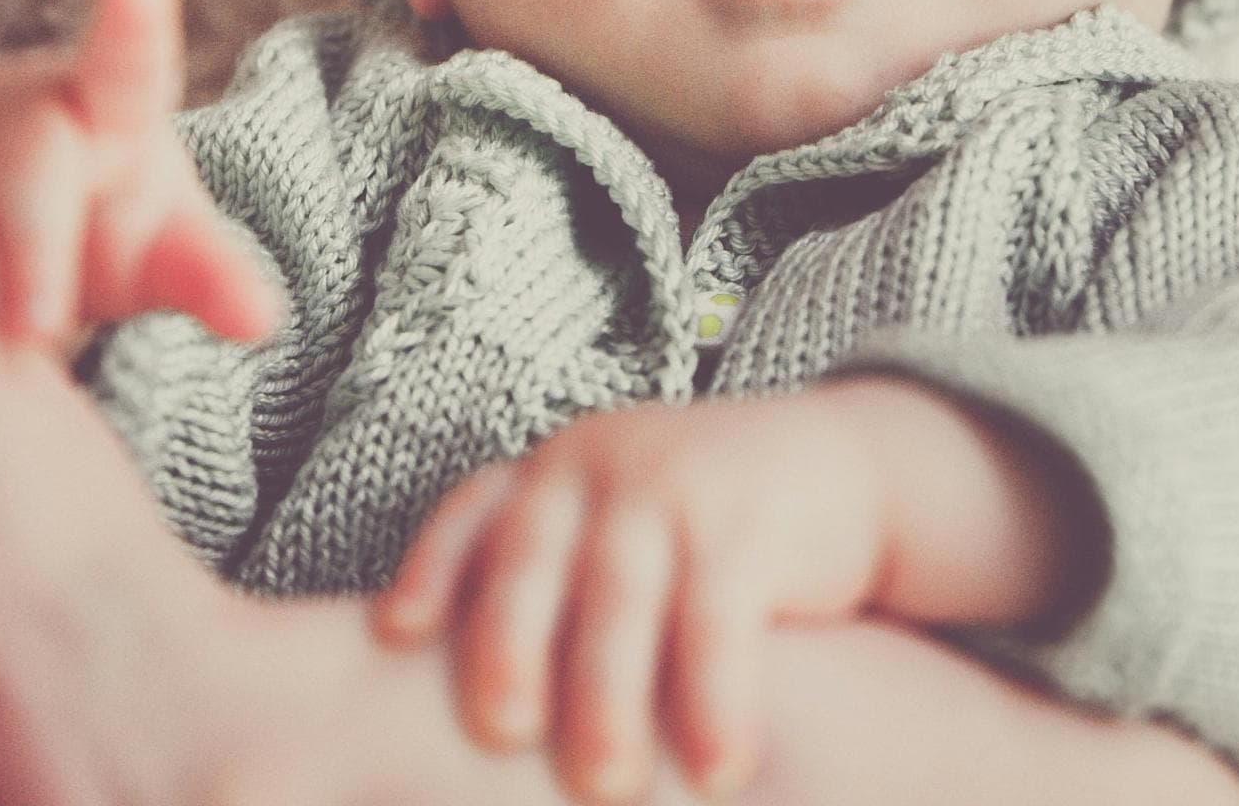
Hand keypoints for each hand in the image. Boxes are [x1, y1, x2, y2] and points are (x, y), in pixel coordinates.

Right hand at [0, 0, 283, 354]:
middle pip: (28, 153)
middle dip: (31, 234)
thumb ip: (205, 274)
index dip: (133, 24)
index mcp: (109, 107)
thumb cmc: (98, 223)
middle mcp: (15, 99)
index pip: (131, 65)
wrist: (1, 219)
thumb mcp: (158, 251)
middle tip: (35, 326)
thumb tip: (264, 318)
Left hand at [368, 388, 897, 804]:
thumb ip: (551, 577)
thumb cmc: (701, 525)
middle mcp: (605, 466)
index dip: (435, 566)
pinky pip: (720, 617)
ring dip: (608, 694)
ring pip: (622, 596)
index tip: (397, 630)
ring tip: (605, 786)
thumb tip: (469, 708)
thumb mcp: (616, 519)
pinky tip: (718, 769)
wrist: (841, 465)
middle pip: (536, 558)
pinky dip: (714, 696)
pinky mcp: (751, 525)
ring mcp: (677, 488)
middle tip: (500, 733)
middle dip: (510, 644)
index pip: (477, 509)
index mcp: (559, 470)